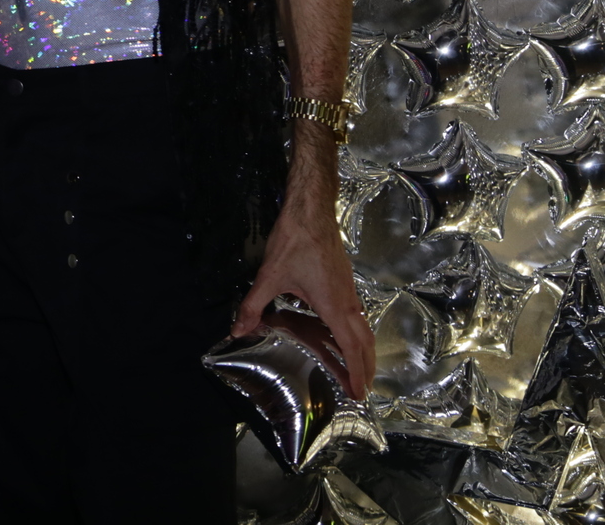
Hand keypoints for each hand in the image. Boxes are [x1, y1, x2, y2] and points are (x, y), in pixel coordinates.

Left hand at [231, 194, 374, 399]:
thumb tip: (238, 329)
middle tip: (363, 390)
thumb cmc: (294, 241)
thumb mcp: (269, 276)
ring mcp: (349, 290)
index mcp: (333, 306)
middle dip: (366, 368)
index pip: (350, 347)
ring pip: (363, 327)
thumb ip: (252, 305)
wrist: (311, 211)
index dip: (355, 372)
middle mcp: (347, 301)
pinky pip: (357, 314)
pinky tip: (344, 334)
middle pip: (364, 342)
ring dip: (363, 351)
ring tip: (358, 368)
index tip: (359, 393)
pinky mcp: (345, 281)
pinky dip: (357, 333)